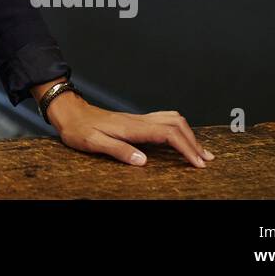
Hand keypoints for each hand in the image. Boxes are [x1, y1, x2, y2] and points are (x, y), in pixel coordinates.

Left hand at [45, 92, 215, 167]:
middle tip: (206, 160)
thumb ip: (118, 150)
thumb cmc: (78, 129)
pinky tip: (180, 138)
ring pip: (172, 119)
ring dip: (188, 134)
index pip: (168, 134)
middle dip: (194, 142)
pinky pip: (164, 120)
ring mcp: (138, 119)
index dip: (186, 148)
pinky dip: (178, 129)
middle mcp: (138, 120)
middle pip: (176, 124)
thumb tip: (143, 161)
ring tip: (199, 151)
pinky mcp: (135, 121)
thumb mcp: (93, 143)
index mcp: (132, 127)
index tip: (198, 163)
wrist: (69, 112)